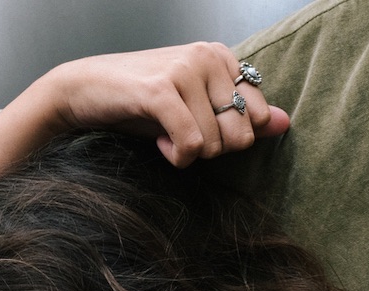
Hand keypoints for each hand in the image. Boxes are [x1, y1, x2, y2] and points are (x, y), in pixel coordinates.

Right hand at [27, 42, 288, 166]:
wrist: (83, 91)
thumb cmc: (141, 103)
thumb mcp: (196, 109)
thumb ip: (241, 115)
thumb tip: (284, 122)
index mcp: (221, 56)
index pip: (256, 117)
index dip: (228, 137)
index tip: (198, 127)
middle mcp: (207, 56)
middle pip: (241, 135)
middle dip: (212, 149)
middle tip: (180, 135)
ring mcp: (183, 69)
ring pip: (215, 143)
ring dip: (188, 154)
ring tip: (164, 135)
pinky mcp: (160, 90)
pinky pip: (191, 143)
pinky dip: (177, 156)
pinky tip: (160, 145)